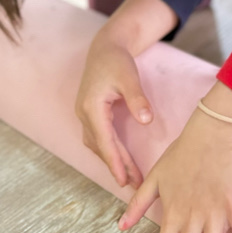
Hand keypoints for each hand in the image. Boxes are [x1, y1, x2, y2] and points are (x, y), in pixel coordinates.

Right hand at [75, 36, 152, 188]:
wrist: (105, 47)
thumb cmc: (117, 61)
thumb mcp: (129, 77)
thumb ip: (137, 98)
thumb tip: (147, 121)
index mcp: (91, 106)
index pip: (104, 141)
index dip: (114, 162)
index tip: (123, 181)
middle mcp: (84, 113)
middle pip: (100, 146)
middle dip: (116, 166)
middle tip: (133, 185)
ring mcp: (85, 114)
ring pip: (97, 144)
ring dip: (112, 160)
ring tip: (130, 176)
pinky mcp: (89, 113)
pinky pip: (98, 137)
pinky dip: (109, 149)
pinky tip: (121, 157)